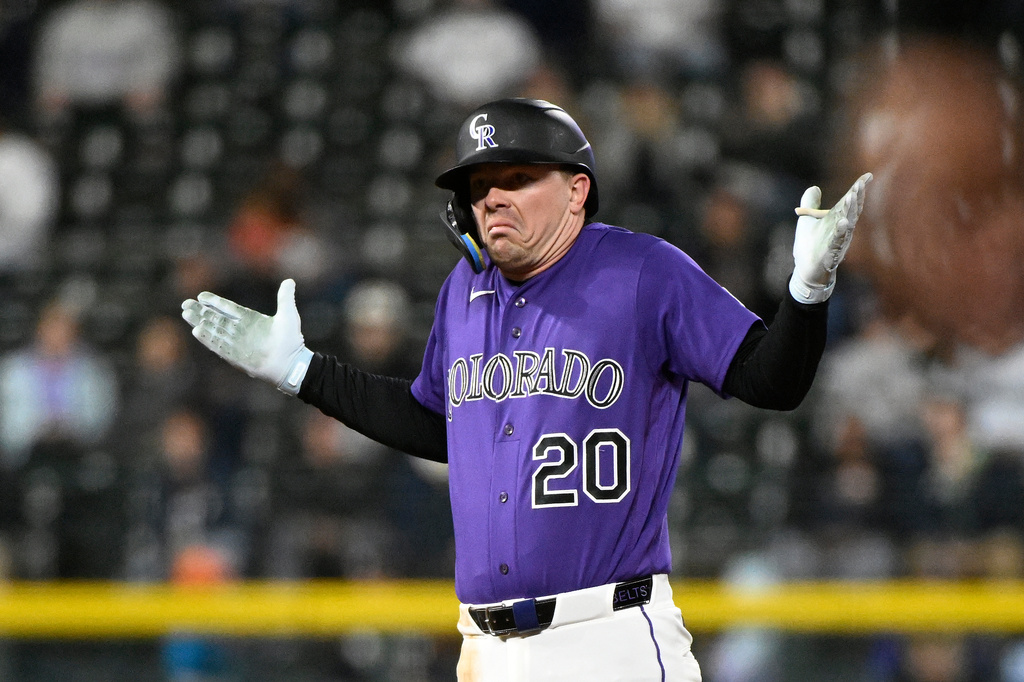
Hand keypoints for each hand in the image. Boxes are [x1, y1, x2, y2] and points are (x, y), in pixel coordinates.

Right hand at [181, 279, 312, 394]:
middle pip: (216, 318)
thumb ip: (285, 298)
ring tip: (186, 314)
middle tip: (185, 304)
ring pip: (214, 330)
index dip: (215, 302)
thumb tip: (290, 281)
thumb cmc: (291, 340)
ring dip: (200, 322)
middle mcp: (240, 330)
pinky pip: (218, 345)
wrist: (292, 363)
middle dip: (201, 311)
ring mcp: (237, 343)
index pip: (228, 308)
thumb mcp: (288, 315)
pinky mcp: (236, 356)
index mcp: (250, 319)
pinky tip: (196, 331)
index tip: (201, 296)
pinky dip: (208, 338)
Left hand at [789, 172, 872, 303]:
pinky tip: (842, 222)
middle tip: (860, 183)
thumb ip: (810, 204)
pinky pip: (837, 241)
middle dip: (857, 197)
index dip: (858, 190)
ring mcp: (838, 241)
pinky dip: (840, 232)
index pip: (850, 203)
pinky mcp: (830, 253)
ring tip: (853, 196)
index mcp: (837, 220)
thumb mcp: (807, 221)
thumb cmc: (810, 245)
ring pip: (848, 224)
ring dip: (850, 210)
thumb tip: (814, 187)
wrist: (806, 270)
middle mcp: (841, 230)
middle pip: (852, 211)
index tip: (867, 176)